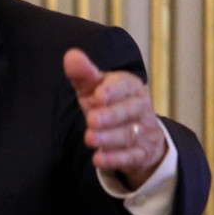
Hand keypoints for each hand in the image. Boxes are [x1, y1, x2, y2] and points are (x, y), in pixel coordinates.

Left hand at [64, 47, 167, 189]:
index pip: (126, 85)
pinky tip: (98, 159)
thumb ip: (84, 74)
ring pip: (128, 135)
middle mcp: (140, 107)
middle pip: (129, 111)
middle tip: (91, 119)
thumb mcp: (95, 88)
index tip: (98, 95)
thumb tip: (71, 55)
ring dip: (109, 138)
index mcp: (131, 87)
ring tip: (90, 139)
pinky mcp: (140, 154)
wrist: (139, 134)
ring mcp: (143, 132)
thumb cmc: (110, 104)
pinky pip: (130, 157)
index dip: (113, 90)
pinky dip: (114, 159)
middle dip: (111, 115)